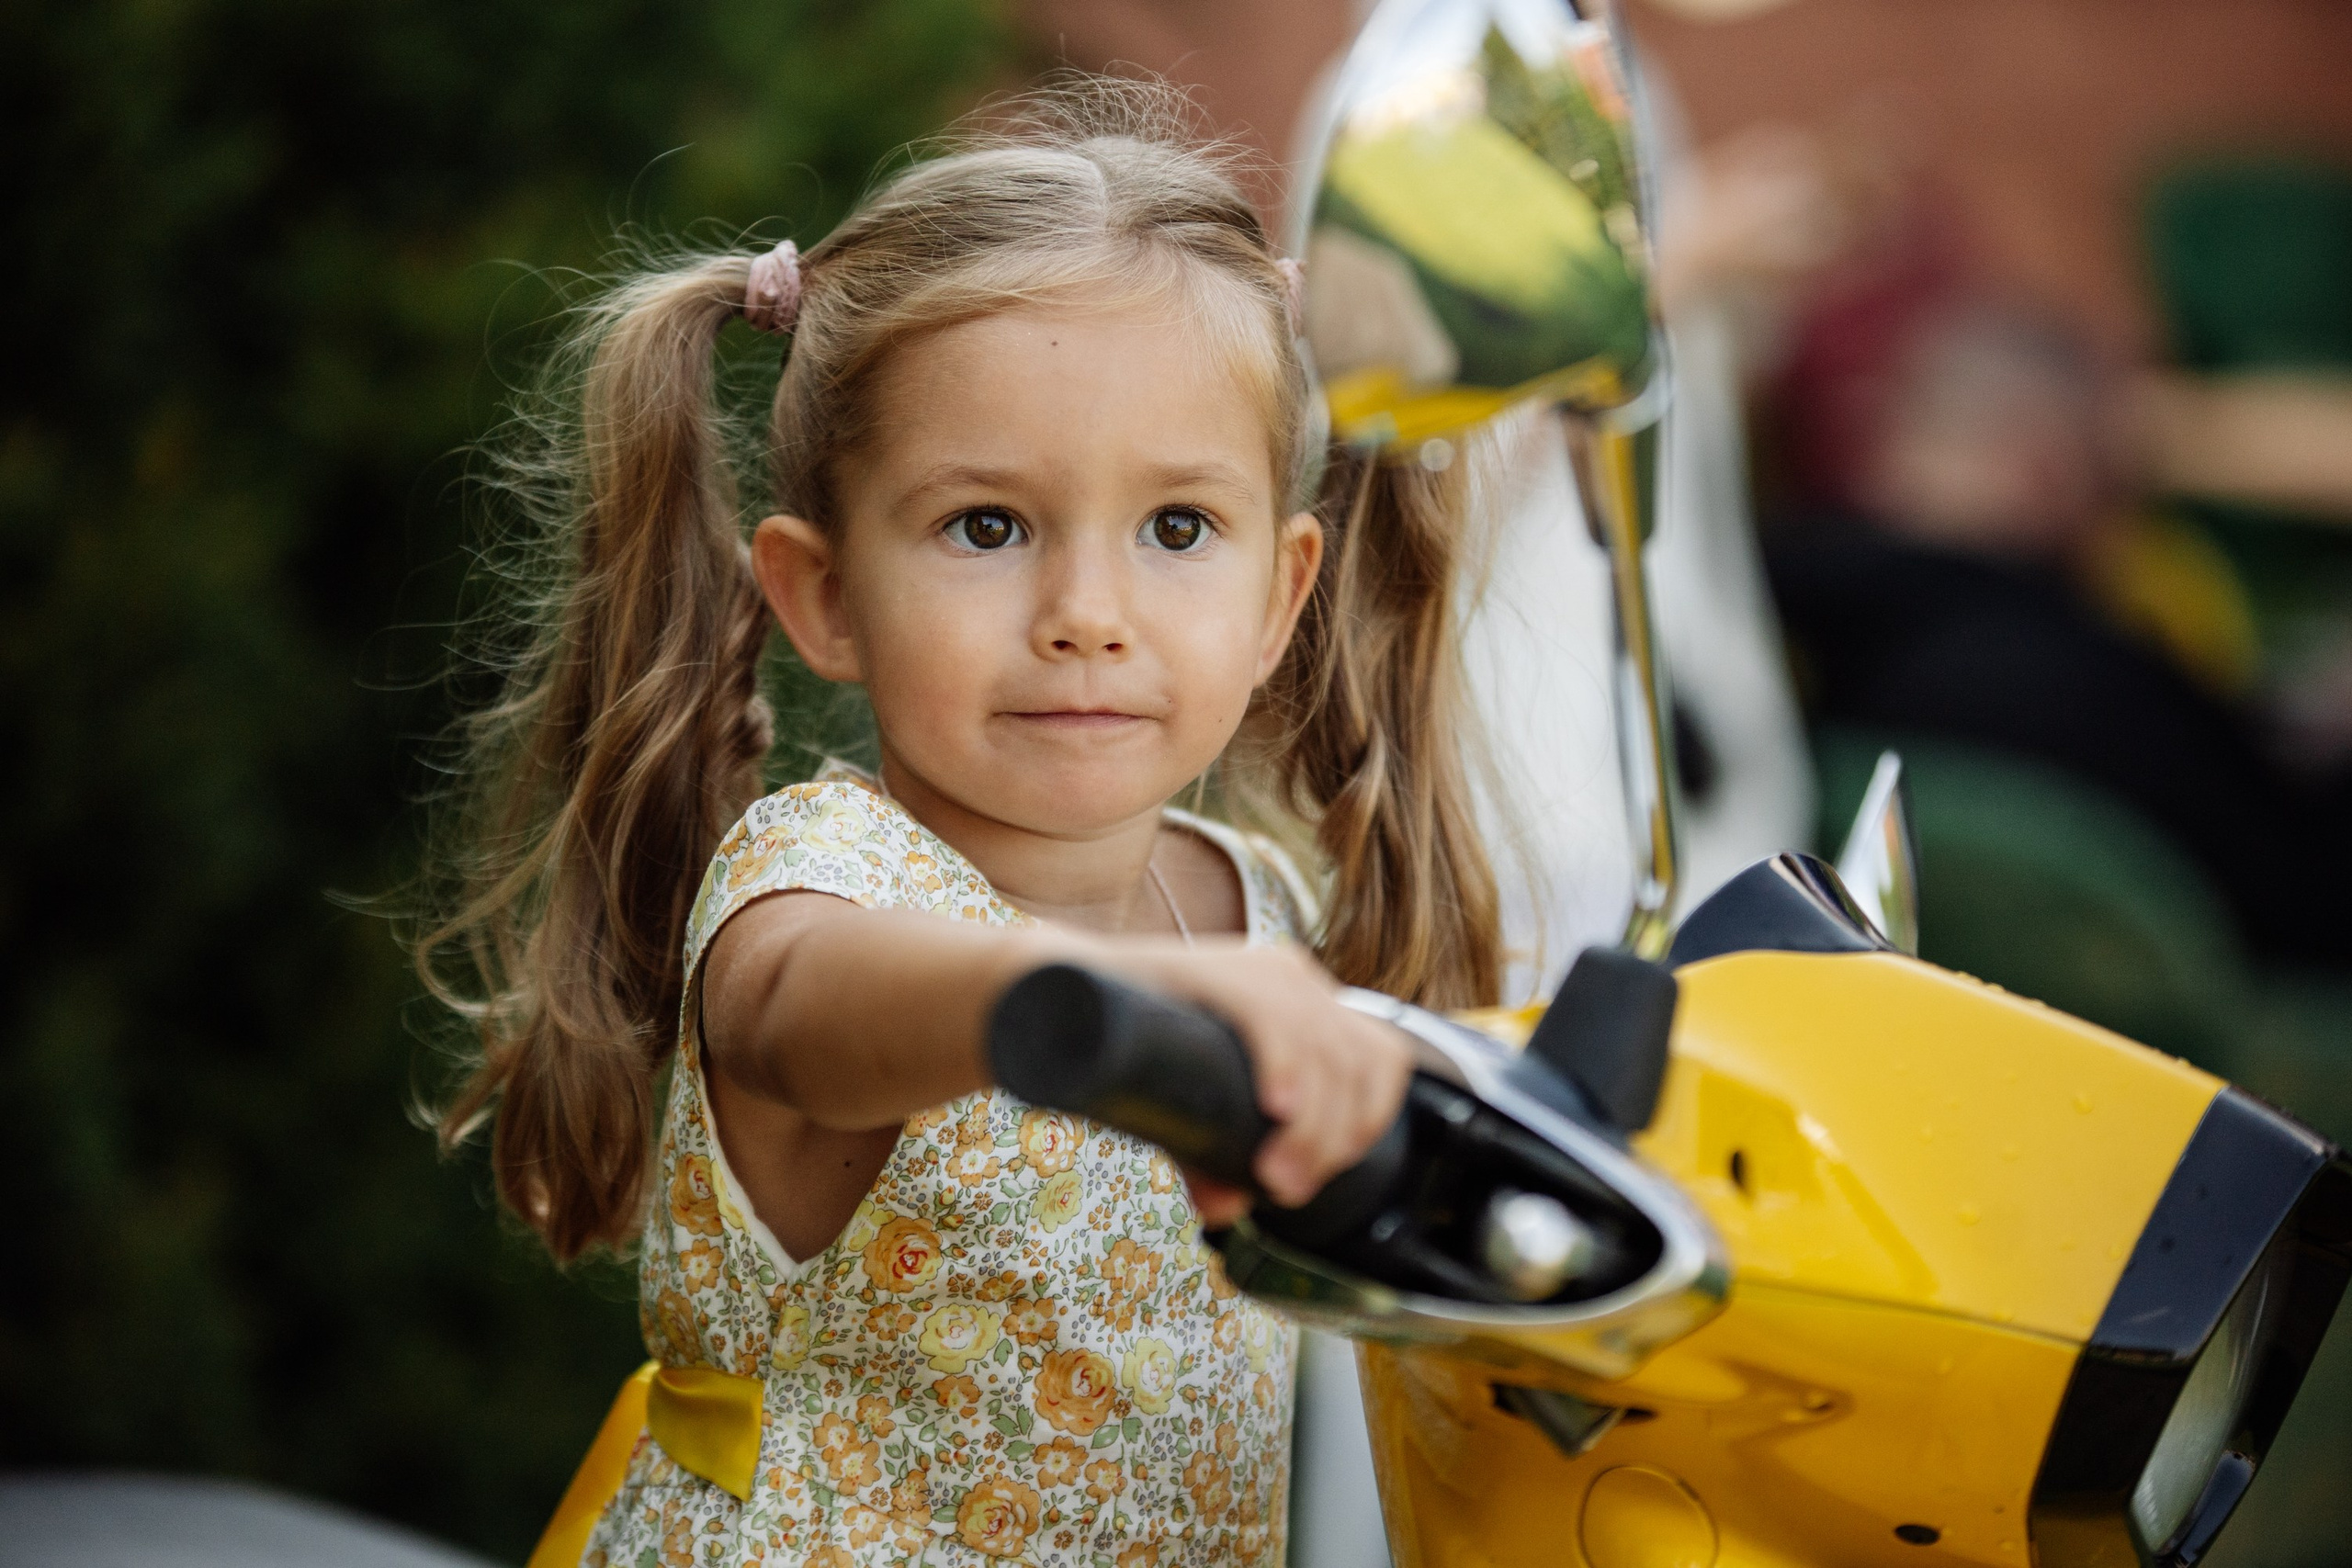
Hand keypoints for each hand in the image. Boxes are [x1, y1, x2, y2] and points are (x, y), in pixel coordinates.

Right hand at [1109, 942, 1412, 1217]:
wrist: (1057, 995)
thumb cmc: (1135, 1050)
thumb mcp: (1192, 1112)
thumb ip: (1212, 1157)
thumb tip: (1226, 1210)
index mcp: (1306, 1004)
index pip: (1381, 1060)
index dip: (1366, 1122)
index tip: (1321, 1174)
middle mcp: (1294, 980)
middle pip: (1358, 1063)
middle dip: (1333, 1139)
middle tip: (1285, 1189)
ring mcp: (1258, 969)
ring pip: (1325, 1049)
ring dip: (1310, 1127)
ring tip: (1269, 1175)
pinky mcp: (1216, 968)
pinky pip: (1271, 1016)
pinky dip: (1284, 1067)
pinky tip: (1275, 1109)